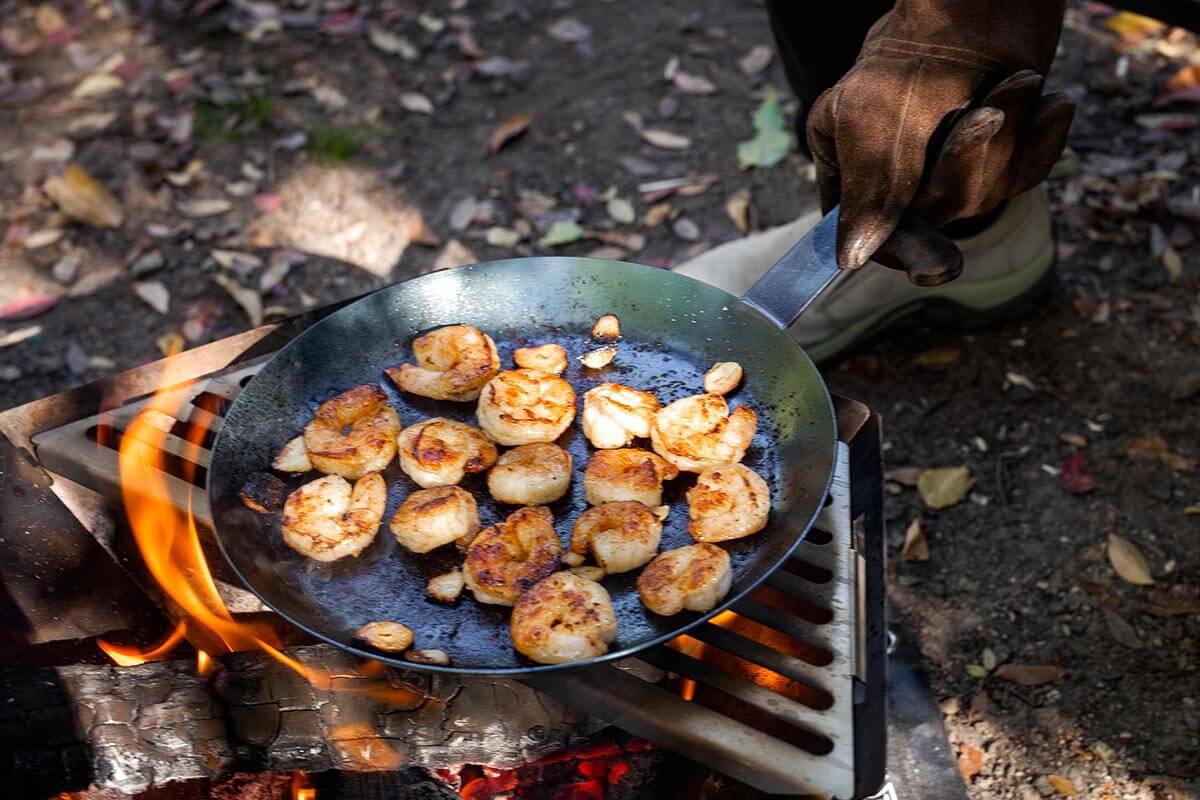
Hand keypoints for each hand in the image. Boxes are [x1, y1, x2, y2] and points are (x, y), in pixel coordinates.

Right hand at [807, 2, 1074, 284]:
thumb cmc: (917, 58)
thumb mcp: (875, 129)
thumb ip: (868, 196)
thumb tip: (848, 260)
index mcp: (844, 160)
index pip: (865, 229)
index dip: (903, 247)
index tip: (936, 264)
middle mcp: (892, 168)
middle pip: (933, 216)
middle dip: (967, 168)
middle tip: (985, 116)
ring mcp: (944, 159)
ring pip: (982, 197)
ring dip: (1008, 141)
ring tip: (1018, 83)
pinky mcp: (995, 148)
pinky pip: (1021, 175)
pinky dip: (1040, 141)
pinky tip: (1051, 103)